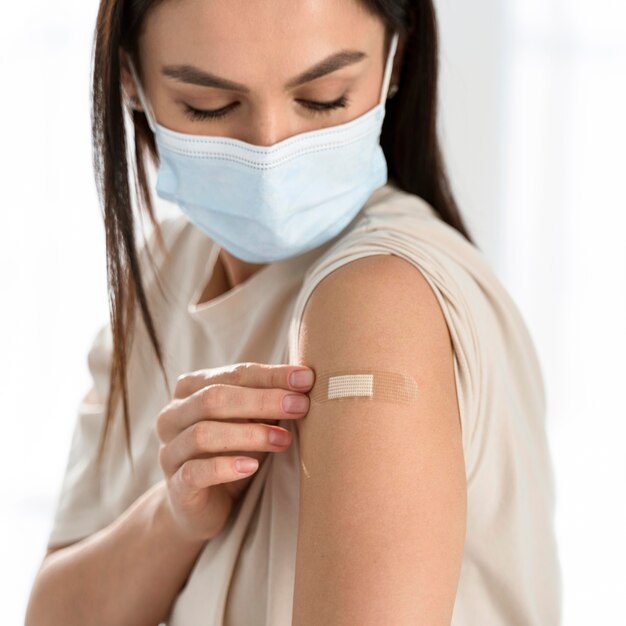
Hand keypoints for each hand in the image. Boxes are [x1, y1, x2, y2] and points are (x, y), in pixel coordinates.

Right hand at [155, 362, 313, 541]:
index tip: (305, 378)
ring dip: (249, 434)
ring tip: (283, 439)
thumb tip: (304, 381)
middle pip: (214, 398)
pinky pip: (195, 472)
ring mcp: (169, 451)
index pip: (233, 374)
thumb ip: (265, 400)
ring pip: (203, 434)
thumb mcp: (248, 420)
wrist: (201, 506)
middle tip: (299, 406)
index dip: (270, 375)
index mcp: (190, 389)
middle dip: (262, 400)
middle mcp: (173, 416)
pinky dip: (226, 467)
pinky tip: (252, 466)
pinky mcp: (175, 486)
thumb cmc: (231, 451)